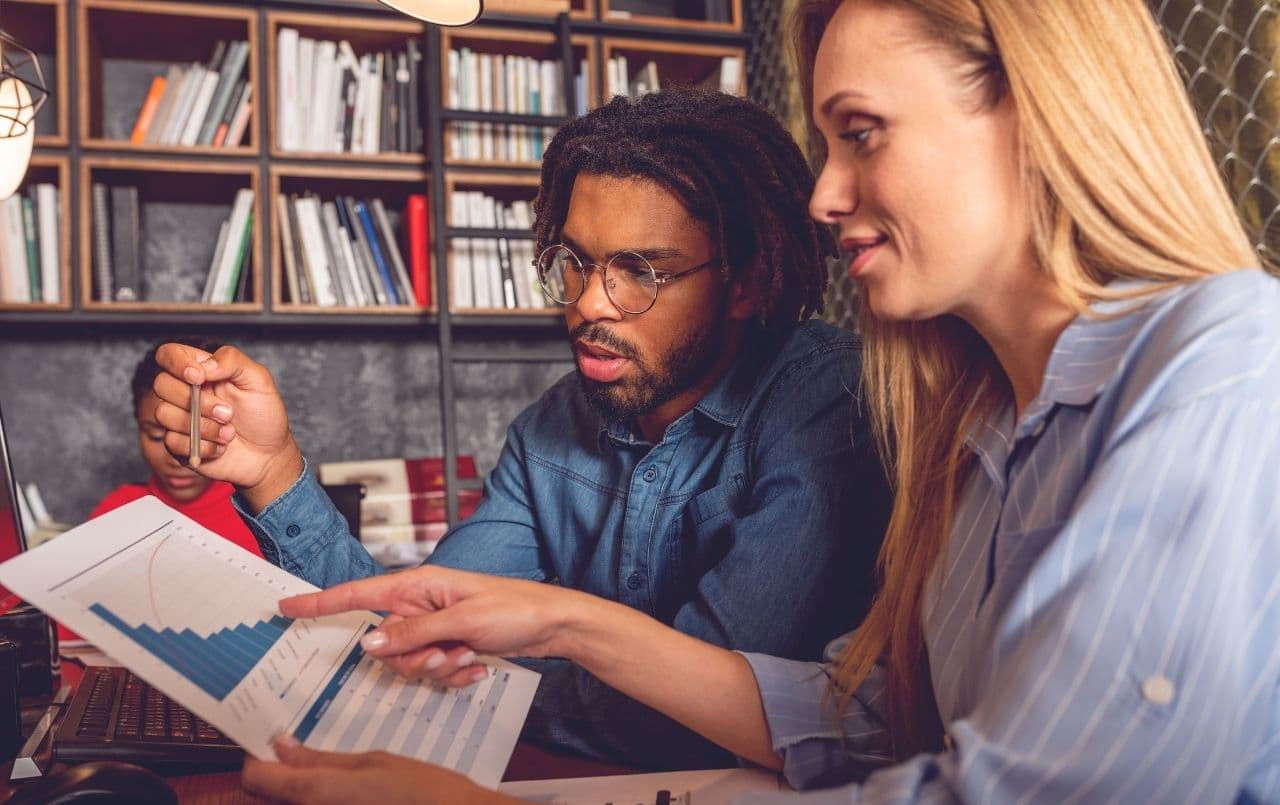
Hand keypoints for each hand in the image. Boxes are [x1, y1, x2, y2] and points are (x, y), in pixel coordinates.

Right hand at [151, 342, 303, 509]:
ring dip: (202, 426)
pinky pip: (172, 441)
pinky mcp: (177, 444)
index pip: (168, 354)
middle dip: (198, 402)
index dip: (176, 363)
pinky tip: (221, 447)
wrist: (268, 454)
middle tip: (228, 413)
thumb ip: (232, 360)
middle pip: (161, 384)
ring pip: (164, 414)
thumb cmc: (264, 414)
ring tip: (229, 432)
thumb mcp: (259, 380)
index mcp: (201, 370)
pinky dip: (202, 446)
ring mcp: (178, 418)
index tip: (199, 377)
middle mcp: (185, 391)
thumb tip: (202, 365)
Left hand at [241, 734, 512, 804]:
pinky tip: (347, 789)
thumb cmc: (423, 791)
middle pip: (270, 795)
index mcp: (316, 793)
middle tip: (298, 748)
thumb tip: (282, 746)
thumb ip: (322, 759)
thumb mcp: (374, 762)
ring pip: (292, 803)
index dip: (257, 756)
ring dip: (300, 787)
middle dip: (278, 773)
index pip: (256, 778)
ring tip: (330, 768)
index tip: (266, 740)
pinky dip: (322, 797)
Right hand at [280, 566, 590, 685]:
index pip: (358, 594)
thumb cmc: (514, 608)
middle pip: (385, 645)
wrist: (552, 625)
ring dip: (439, 667)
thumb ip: (412, 633)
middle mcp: (421, 605)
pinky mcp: (449, 646)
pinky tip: (478, 663)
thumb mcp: (461, 621)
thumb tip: (370, 642)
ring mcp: (435, 627)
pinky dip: (455, 673)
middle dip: (414, 658)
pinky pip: (433, 673)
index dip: (320, 602)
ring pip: (409, 664)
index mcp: (418, 586)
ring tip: (469, 652)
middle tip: (448, 651)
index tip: (286, 606)